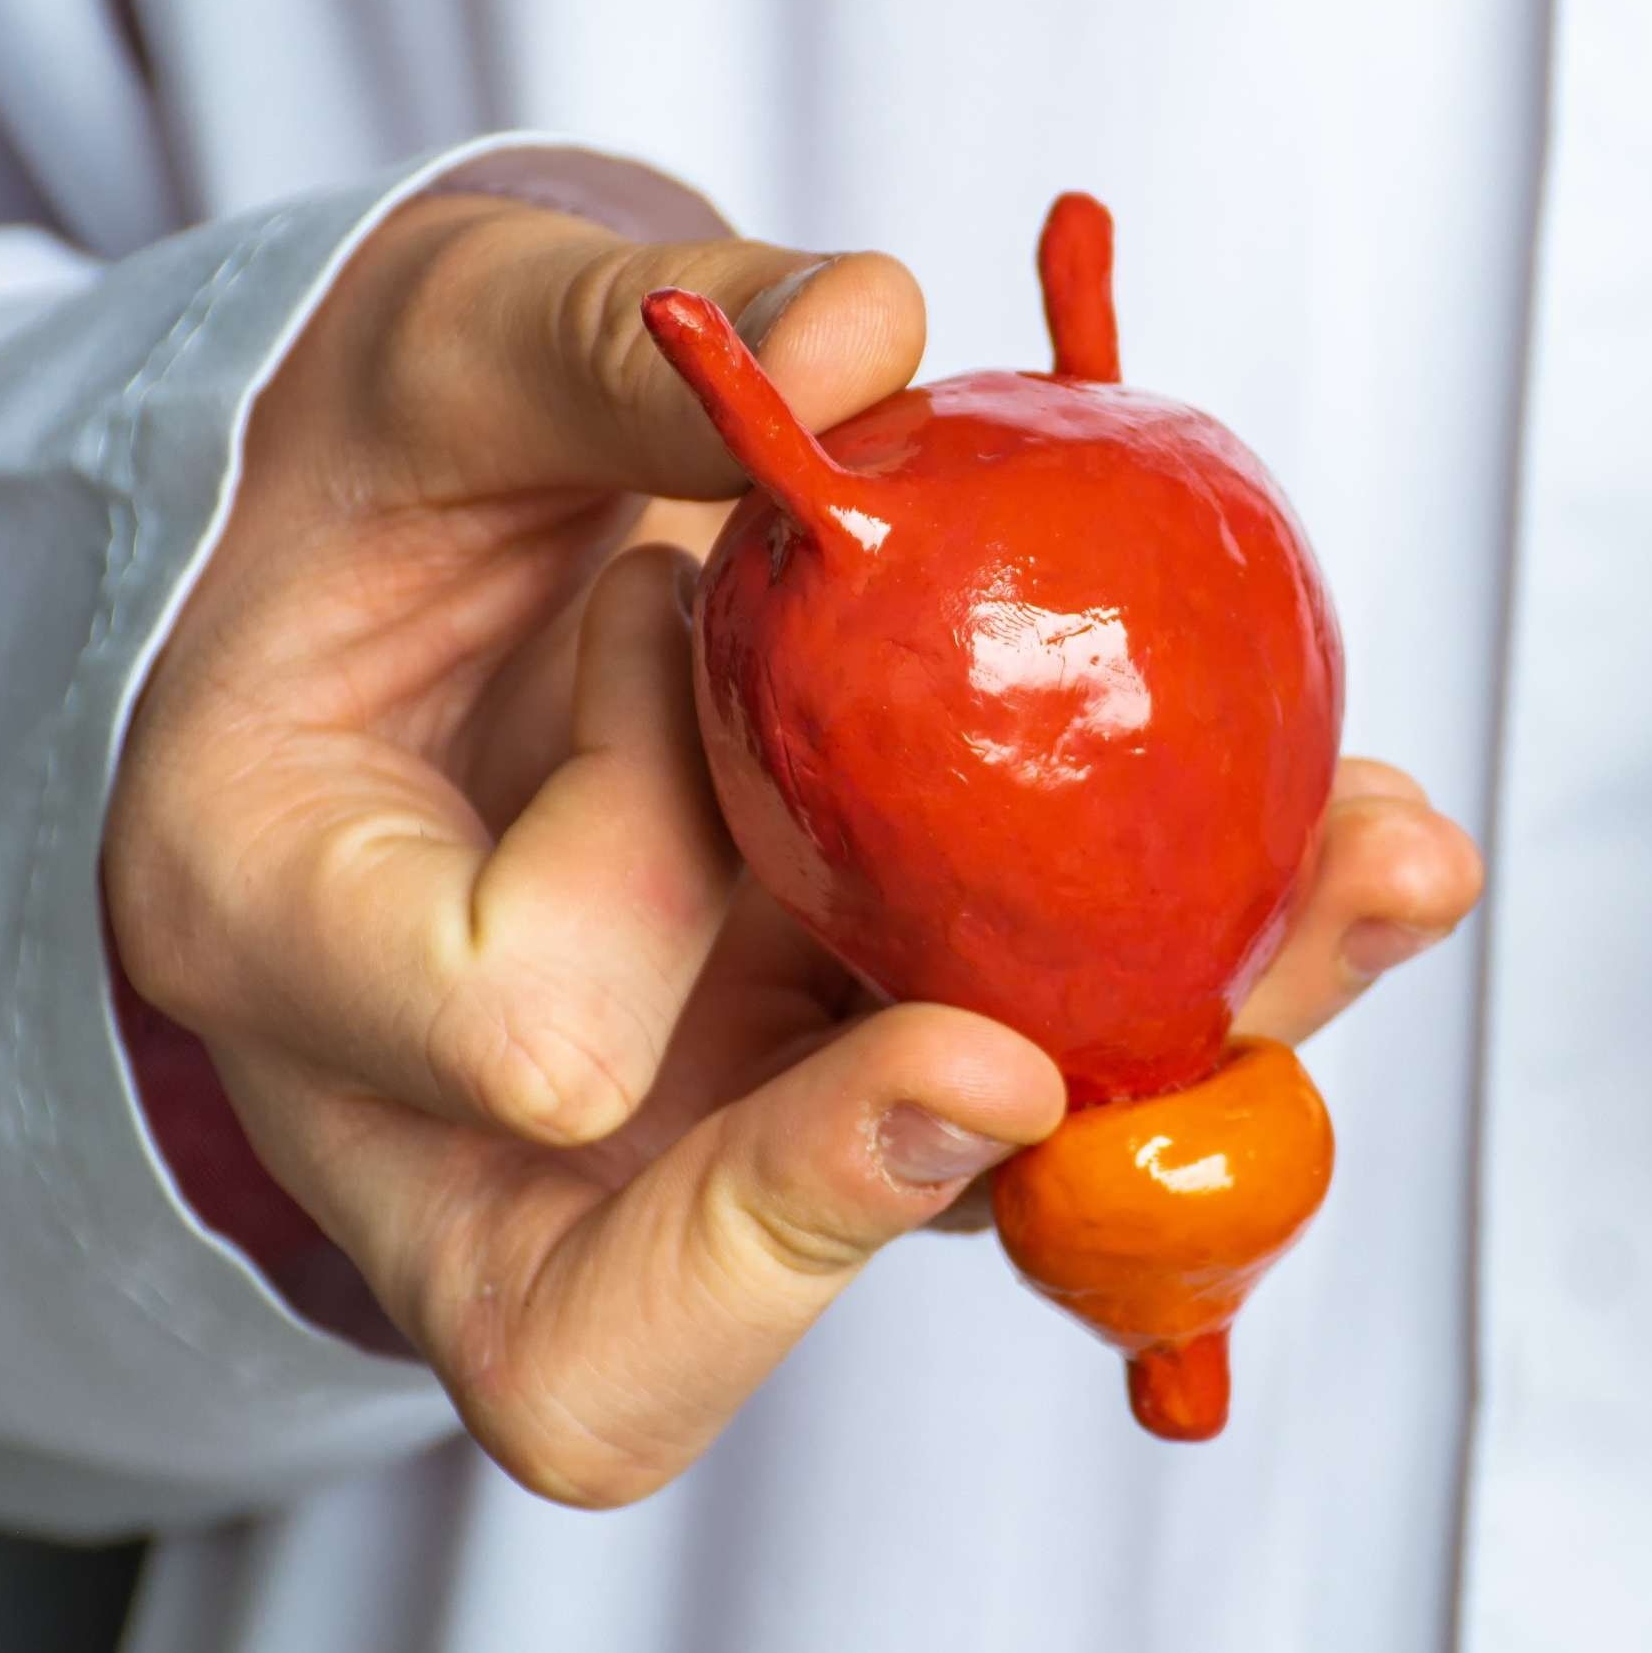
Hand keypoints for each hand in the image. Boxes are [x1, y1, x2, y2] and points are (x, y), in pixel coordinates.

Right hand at [106, 192, 1480, 1501]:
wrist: (430, 555)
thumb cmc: (384, 461)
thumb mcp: (435, 348)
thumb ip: (604, 343)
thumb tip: (869, 327)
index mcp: (278, 933)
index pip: (508, 1036)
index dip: (648, 878)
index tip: (668, 624)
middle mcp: (447, 1122)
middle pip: (642, 1324)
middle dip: (874, 1186)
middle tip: (1015, 1060)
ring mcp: (672, 1138)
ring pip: (900, 1237)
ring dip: (1167, 1090)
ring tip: (1366, 878)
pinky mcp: (840, 1094)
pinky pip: (1033, 1118)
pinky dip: (1214, 988)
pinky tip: (1373, 846)